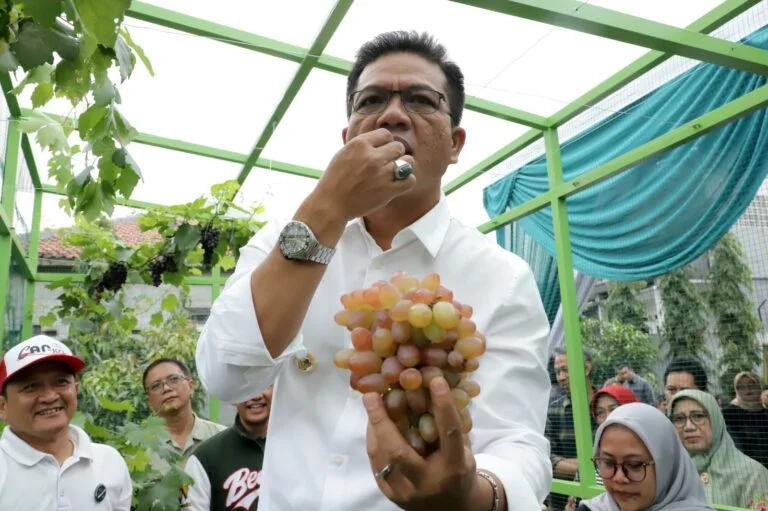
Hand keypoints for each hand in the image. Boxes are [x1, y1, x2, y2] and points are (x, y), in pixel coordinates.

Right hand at [310, 128, 415, 221]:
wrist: (331, 204)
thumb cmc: (335, 180)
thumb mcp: (343, 153)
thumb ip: (361, 144)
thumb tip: (378, 137)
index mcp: (359, 144)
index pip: (386, 134)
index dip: (385, 143)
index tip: (381, 151)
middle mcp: (372, 156)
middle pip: (399, 147)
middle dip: (395, 154)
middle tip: (387, 163)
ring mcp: (381, 174)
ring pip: (408, 162)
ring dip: (404, 167)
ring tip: (395, 173)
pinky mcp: (387, 190)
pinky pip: (410, 180)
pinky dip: (406, 181)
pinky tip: (398, 184)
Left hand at [363, 377, 481, 510]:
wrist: (452, 509)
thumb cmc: (459, 472)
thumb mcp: (464, 450)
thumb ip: (452, 424)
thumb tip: (438, 386)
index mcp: (453, 468)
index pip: (449, 434)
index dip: (443, 406)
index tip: (435, 380)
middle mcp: (427, 482)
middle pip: (400, 451)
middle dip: (383, 421)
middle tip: (372, 395)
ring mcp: (406, 491)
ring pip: (381, 457)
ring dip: (374, 427)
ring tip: (371, 402)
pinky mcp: (390, 494)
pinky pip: (376, 463)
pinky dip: (373, 440)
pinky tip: (373, 423)